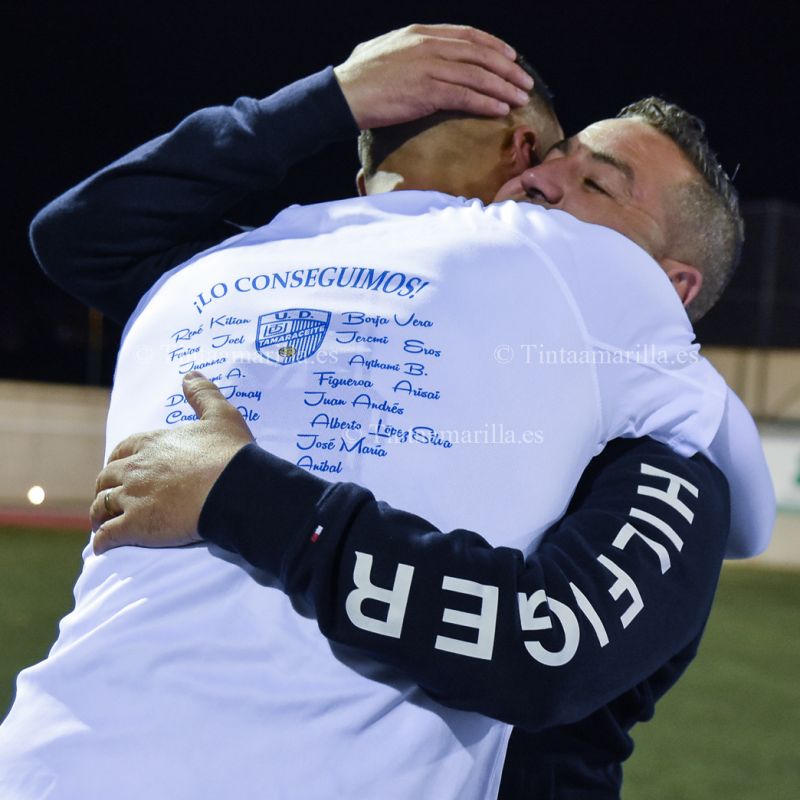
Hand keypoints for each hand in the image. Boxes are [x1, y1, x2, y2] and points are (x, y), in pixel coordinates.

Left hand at [91, 372, 254, 553]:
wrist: (235, 489)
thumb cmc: (230, 453)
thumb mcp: (221, 415)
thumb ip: (203, 394)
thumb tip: (190, 374)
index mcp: (151, 443)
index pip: (122, 451)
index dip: (118, 461)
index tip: (119, 469)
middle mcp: (135, 468)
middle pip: (106, 478)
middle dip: (104, 488)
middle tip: (109, 498)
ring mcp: (133, 498)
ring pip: (102, 506)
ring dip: (98, 515)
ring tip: (101, 524)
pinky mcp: (136, 526)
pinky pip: (108, 535)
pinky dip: (102, 541)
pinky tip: (103, 546)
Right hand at [334, 23, 532, 128]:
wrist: (343, 94)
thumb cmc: (359, 78)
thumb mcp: (386, 51)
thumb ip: (410, 51)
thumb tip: (422, 58)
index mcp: (421, 33)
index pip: (468, 36)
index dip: (494, 46)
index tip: (510, 57)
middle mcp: (429, 45)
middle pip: (480, 54)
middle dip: (507, 68)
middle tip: (525, 82)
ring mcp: (429, 67)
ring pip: (477, 75)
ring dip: (503, 88)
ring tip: (520, 99)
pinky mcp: (427, 92)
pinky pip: (465, 96)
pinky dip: (486, 103)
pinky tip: (500, 110)